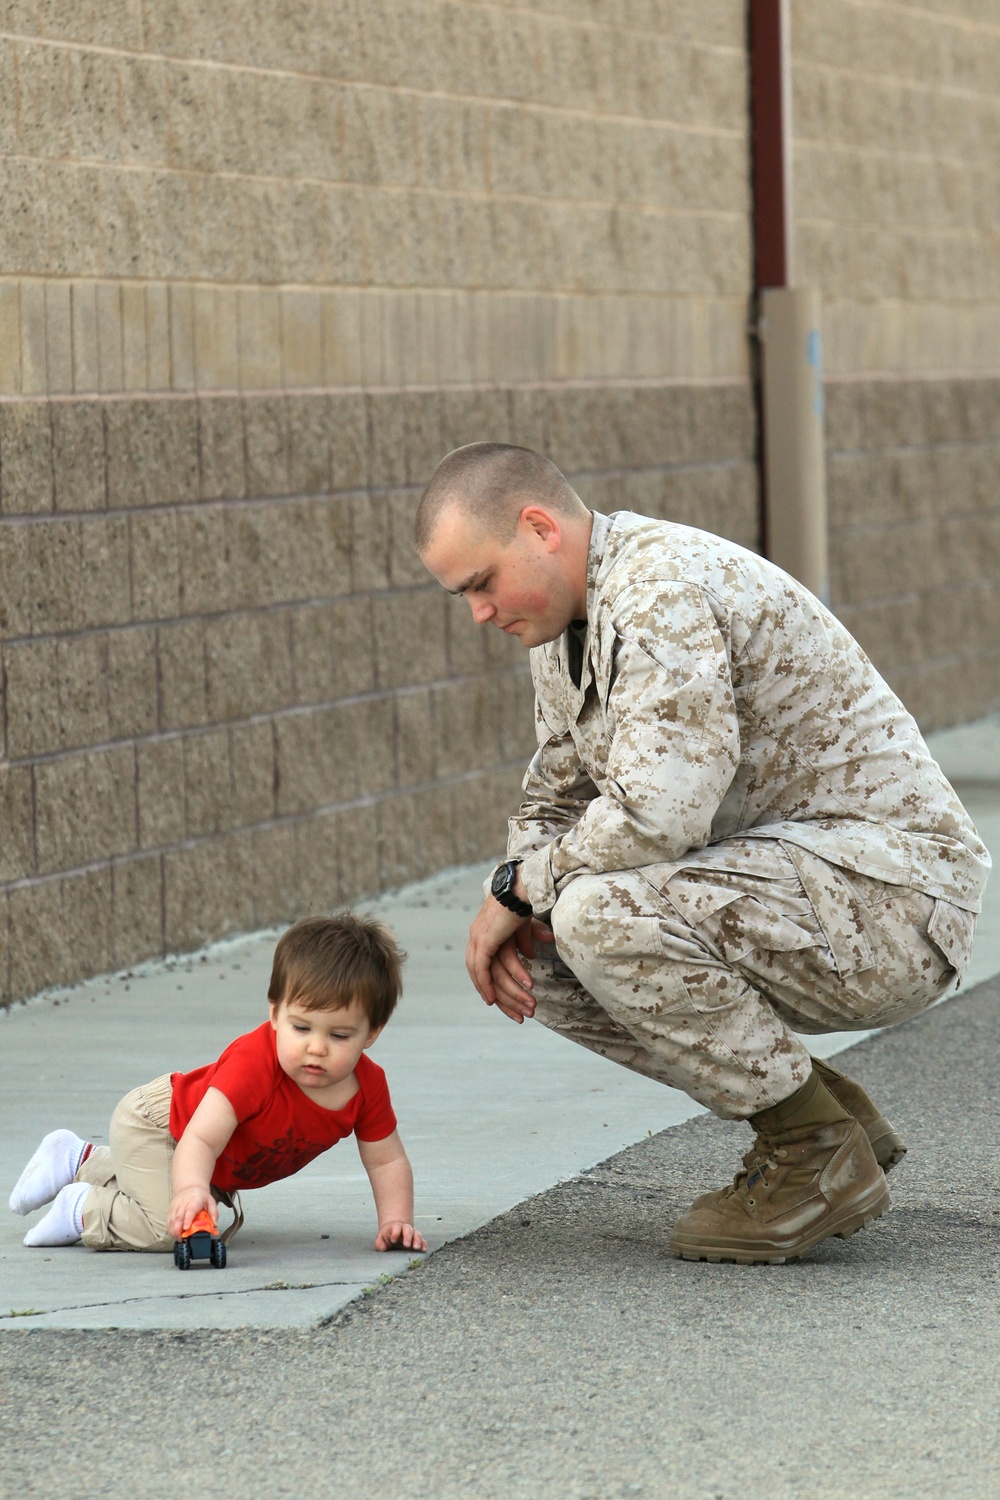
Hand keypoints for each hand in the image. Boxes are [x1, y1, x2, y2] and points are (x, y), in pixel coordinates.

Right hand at [167, 1187, 216, 1237]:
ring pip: (172, 1220)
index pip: (190, 1210)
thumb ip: (214, 1213)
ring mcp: (175, 1206)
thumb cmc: (201, 1196)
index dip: (187, 1220)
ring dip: (174, 1231)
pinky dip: (170, 1229)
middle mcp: (183, 1203)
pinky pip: (168, 1220)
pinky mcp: (171, 1209)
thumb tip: (214, 1225)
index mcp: (195, 1200)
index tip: (186, 1228)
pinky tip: (174, 1234)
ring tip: (179, 1238)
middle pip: (179, 1217)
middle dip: (178, 1230)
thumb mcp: (211, 1202)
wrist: (190, 1187)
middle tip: (182, 1238)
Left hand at [375, 1221, 427, 1251]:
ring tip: (416, 1248)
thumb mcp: (380, 1239)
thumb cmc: (386, 1237)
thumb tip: (383, 1248)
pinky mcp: (417, 1240)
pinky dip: (423, 1244)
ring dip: (417, 1240)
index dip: (395, 1233)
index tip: (393, 1240)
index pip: (396, 1228)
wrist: (395, 1233)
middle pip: (408, 1229)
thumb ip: (380, 1243)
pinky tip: (423, 1250)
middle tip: (406, 1245)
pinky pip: (422, 1240)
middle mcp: (405, 1229)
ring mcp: (412, 1234)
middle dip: (408, 1236)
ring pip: (416, 1234)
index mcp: (395, 1227)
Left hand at [467, 892, 554, 1021]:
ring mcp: (477, 939)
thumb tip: (530, 957)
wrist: (522, 885)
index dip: (497, 989)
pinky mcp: (483, 940)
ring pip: (487, 977)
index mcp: (483, 934)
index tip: (511, 1006)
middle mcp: (476, 938)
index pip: (485, 969)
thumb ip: (524, 940)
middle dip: (505, 1000)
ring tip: (527, 1008)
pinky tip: (498, 999)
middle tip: (521, 1017)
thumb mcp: (524, 925)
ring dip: (507, 995)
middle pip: (484, 978)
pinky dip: (489, 986)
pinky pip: (483, 970)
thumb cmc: (524, 900)